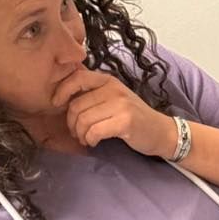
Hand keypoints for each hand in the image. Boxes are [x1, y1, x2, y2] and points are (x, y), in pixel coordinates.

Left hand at [51, 66, 176, 158]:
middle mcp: (114, 89)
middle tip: (77, 132)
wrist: (161, 132)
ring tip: (85, 138)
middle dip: (72, 123)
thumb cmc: (134, 117)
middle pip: (76, 105)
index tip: (56, 104)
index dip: (61, 91)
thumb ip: (94, 93)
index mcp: (108, 80)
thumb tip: (63, 93)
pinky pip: (94, 131)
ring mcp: (121, 104)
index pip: (77, 77)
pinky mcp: (125, 121)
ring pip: (83, 120)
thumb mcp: (114, 98)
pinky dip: (90, 139)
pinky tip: (94, 142)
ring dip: (80, 134)